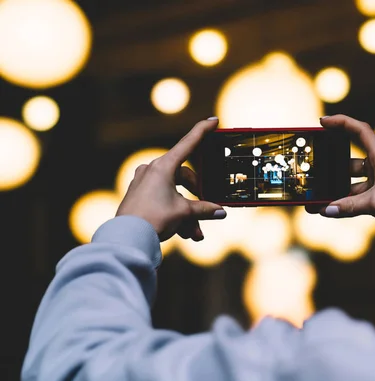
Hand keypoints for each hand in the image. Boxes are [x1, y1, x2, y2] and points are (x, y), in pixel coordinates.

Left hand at [116, 118, 225, 241]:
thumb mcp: (184, 213)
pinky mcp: (140, 196)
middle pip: (185, 177)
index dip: (203, 131)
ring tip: (195, 232)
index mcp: (163, 167)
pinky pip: (164, 200)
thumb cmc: (154, 219)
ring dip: (188, 213)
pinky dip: (176, 215)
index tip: (214, 120)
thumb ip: (204, 210)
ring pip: (175, 193)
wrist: (126, 238)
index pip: (188, 143)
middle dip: (198, 196)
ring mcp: (144, 182)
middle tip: (207, 209)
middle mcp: (152, 170)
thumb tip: (221, 212)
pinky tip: (184, 233)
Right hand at [308, 115, 374, 242]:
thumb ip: (348, 206)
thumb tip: (325, 210)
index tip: (322, 123)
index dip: (341, 122)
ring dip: (335, 190)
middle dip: (330, 166)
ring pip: (350, 181)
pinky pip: (356, 196)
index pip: (359, 130)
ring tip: (315, 198)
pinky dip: (344, 202)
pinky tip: (329, 210)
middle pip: (349, 160)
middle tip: (312, 169)